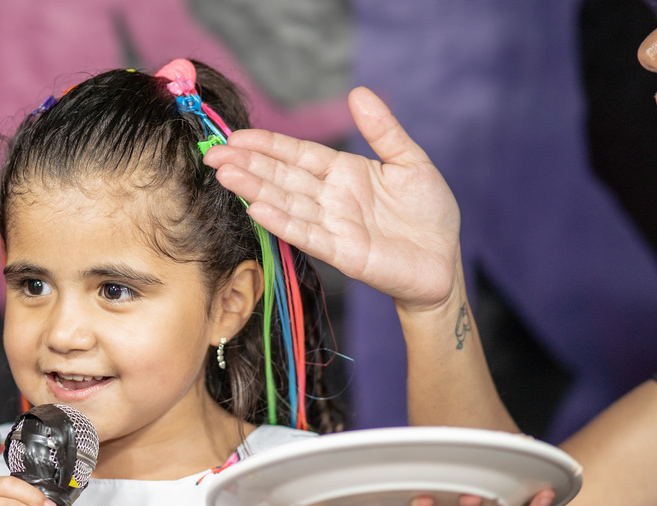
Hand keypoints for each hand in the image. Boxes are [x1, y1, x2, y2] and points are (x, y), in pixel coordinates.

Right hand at [202, 87, 461, 310]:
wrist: (443, 261)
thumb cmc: (429, 212)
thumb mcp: (410, 161)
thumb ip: (383, 130)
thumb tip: (358, 93)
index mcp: (343, 172)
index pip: (297, 155)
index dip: (267, 145)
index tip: (235, 137)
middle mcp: (331, 198)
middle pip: (282, 177)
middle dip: (248, 165)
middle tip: (213, 154)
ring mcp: (333, 225)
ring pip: (287, 203)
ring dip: (256, 190)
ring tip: (226, 175)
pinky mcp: (341, 253)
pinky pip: (307, 234)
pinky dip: (282, 223)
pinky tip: (258, 210)